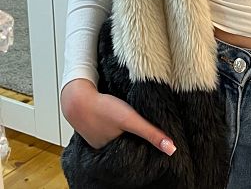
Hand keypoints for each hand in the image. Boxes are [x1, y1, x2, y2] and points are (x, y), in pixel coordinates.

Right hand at [60, 78, 176, 154]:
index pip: (141, 153)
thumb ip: (151, 133)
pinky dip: (120, 126)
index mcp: (118, 152)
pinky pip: (115, 131)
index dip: (152, 147)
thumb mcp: (131, 120)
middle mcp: (110, 150)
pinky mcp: (99, 130)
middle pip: (133, 146)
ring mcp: (103, 141)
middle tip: (153, 127)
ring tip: (139, 122)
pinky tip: (122, 118)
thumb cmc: (104, 108)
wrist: (77, 97)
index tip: (163, 140)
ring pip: (124, 138)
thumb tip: (172, 149)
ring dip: (130, 132)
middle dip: (142, 140)